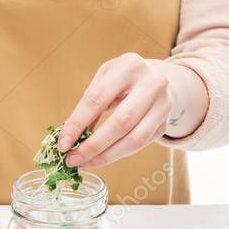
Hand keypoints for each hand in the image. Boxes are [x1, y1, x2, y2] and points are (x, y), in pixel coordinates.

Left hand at [58, 53, 173, 168]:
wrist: (157, 78)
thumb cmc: (123, 79)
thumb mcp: (104, 80)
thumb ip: (88, 105)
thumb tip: (69, 137)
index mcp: (129, 66)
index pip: (97, 99)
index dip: (78, 124)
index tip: (62, 144)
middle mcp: (152, 84)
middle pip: (120, 123)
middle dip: (93, 146)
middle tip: (73, 159)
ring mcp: (163, 105)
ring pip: (134, 140)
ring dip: (106, 156)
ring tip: (85, 162)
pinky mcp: (165, 123)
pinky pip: (140, 145)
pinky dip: (118, 154)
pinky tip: (102, 157)